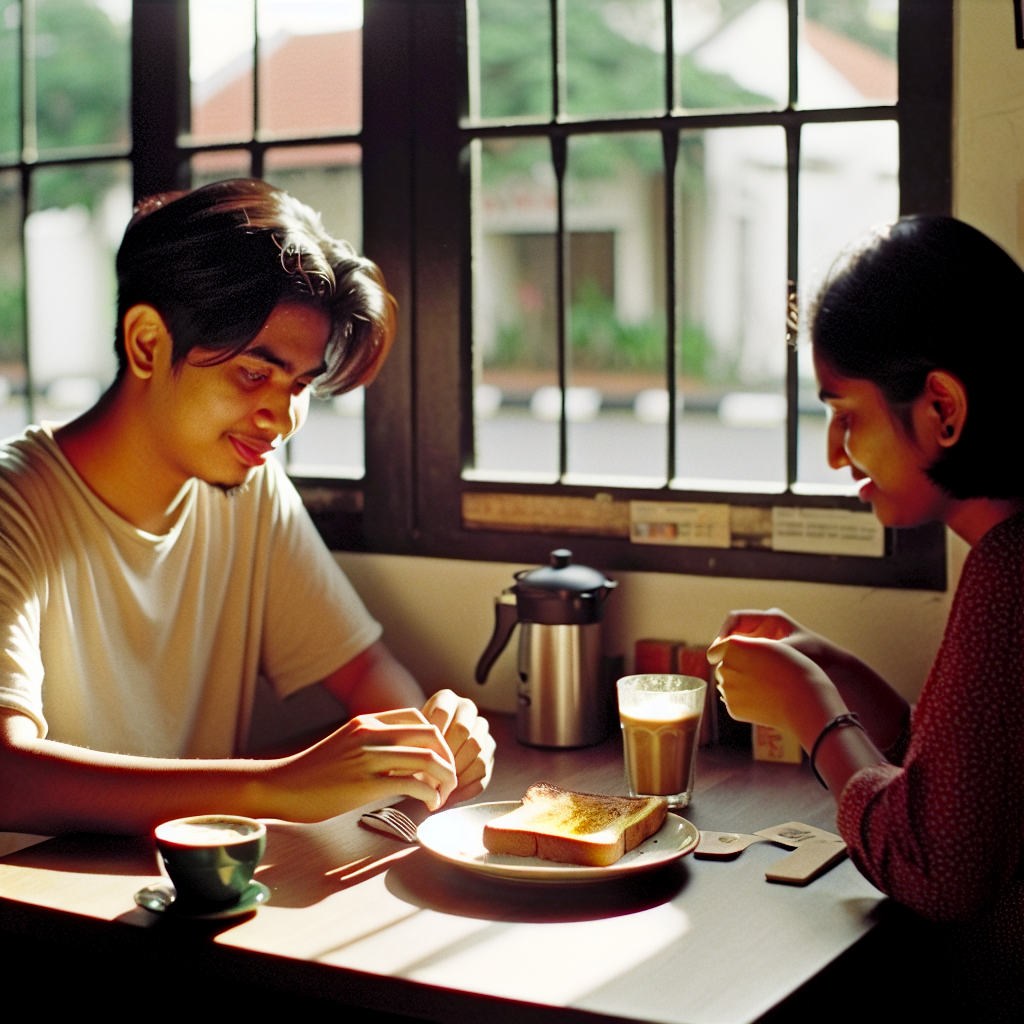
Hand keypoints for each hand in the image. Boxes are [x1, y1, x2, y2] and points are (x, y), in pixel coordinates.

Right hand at [270, 707, 457, 819]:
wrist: (281, 786)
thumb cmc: (314, 772)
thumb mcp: (347, 744)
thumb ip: (374, 743)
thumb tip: (406, 756)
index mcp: (367, 722)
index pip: (419, 717)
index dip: (438, 738)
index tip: (441, 759)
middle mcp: (370, 734)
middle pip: (430, 734)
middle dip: (449, 757)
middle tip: (451, 778)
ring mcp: (367, 757)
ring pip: (426, 758)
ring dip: (445, 778)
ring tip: (445, 793)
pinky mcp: (364, 784)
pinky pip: (411, 784)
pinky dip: (430, 794)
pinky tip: (430, 804)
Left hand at [421, 689, 495, 804]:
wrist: (423, 755)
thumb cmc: (410, 748)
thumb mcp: (407, 741)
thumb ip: (412, 745)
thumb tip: (420, 768)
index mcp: (446, 699)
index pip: (442, 713)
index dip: (430, 737)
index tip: (419, 755)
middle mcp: (466, 708)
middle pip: (462, 730)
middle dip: (445, 755)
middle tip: (430, 774)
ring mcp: (481, 729)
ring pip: (477, 747)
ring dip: (457, 770)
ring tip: (439, 785)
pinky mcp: (489, 750)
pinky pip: (483, 768)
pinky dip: (466, 785)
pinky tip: (451, 795)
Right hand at [708, 608, 841, 672]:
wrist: (834, 667)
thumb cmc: (816, 657)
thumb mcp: (789, 652)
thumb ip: (762, 652)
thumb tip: (733, 656)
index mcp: (771, 618)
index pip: (736, 618)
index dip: (722, 633)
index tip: (716, 650)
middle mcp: (766, 626)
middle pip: (734, 631)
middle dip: (723, 646)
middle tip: (716, 664)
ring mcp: (766, 639)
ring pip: (738, 645)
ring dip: (730, 656)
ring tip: (725, 673)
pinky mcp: (767, 652)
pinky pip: (746, 654)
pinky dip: (739, 663)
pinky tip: (738, 678)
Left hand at [708, 635, 844, 746]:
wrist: (807, 701)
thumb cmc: (793, 669)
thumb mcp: (769, 646)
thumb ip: (741, 647)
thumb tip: (715, 656)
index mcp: (734, 646)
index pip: (717, 649)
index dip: (732, 654)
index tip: (749, 659)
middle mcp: (725, 666)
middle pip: (724, 667)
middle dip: (737, 670)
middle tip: (764, 675)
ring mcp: (728, 689)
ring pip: (728, 685)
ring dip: (741, 685)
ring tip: (767, 687)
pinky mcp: (732, 709)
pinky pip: (734, 702)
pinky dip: (746, 702)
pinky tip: (764, 701)